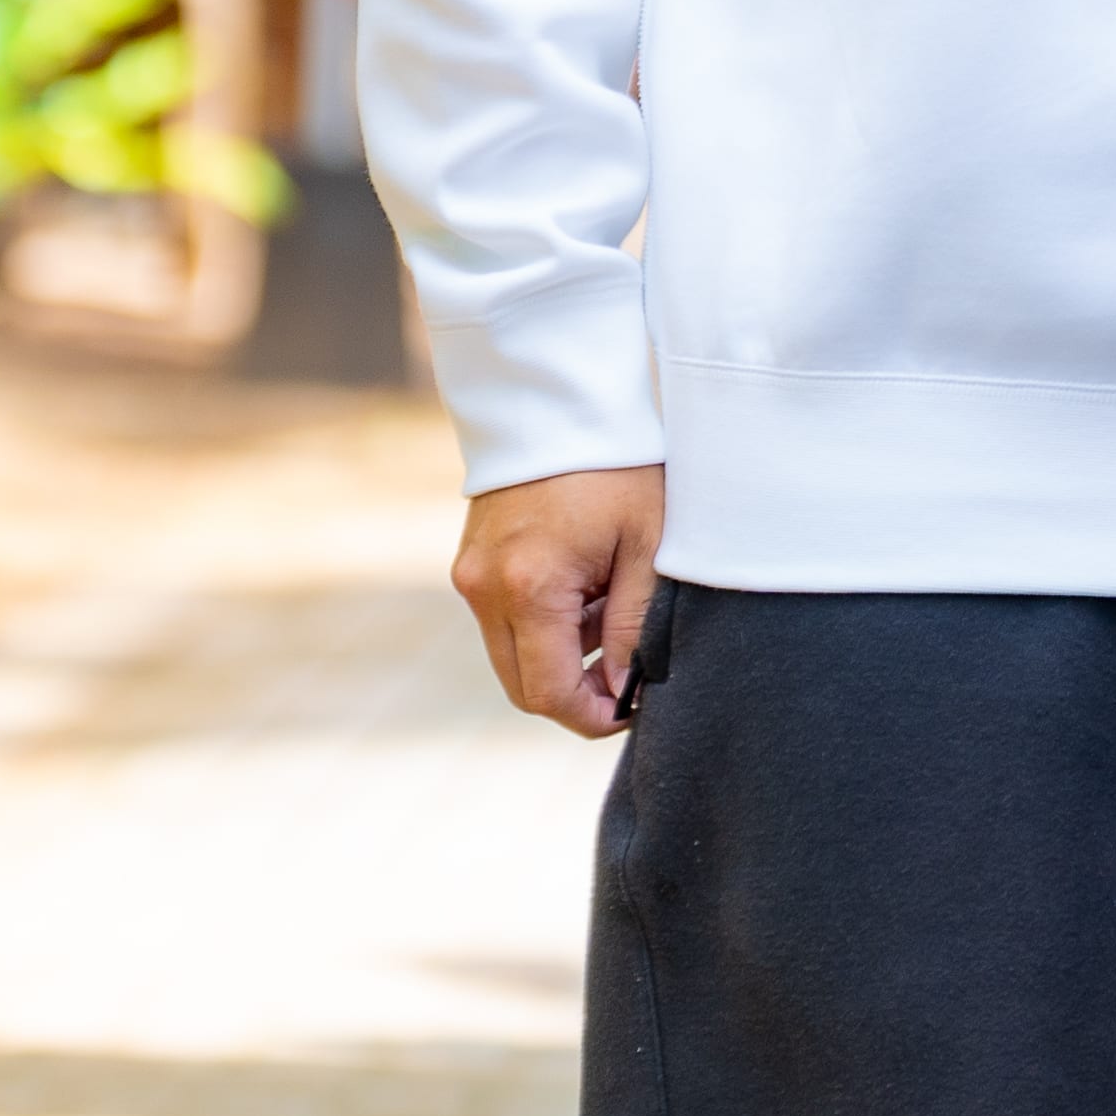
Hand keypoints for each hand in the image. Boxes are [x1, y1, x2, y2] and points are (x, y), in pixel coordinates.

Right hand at [453, 465, 665, 738]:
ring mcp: (470, 573)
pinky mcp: (470, 561)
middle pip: (521, 685)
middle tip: (626, 674)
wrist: (562, 397)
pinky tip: (584, 586)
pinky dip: (541, 622)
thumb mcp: (646, 546)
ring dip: (559, 654)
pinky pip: (502, 618)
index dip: (592, 718)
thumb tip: (623, 690)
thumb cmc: (617, 464)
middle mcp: (484, 587)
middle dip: (575, 693)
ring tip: (610, 606)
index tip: (632, 708)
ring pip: (511, 653)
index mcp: (529, 586)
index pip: (548, 694)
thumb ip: (633, 627)